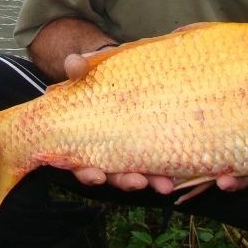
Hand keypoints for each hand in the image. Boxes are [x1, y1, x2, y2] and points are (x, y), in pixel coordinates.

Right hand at [64, 50, 178, 192]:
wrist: (119, 73)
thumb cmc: (97, 75)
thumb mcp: (86, 70)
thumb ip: (78, 67)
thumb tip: (73, 62)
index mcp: (81, 139)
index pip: (79, 162)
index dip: (86, 172)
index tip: (97, 175)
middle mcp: (102, 152)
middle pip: (109, 175)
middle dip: (123, 181)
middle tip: (137, 182)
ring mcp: (125, 152)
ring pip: (134, 174)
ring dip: (148, 181)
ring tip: (163, 185)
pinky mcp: (146, 148)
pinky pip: (153, 166)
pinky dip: (162, 172)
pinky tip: (174, 177)